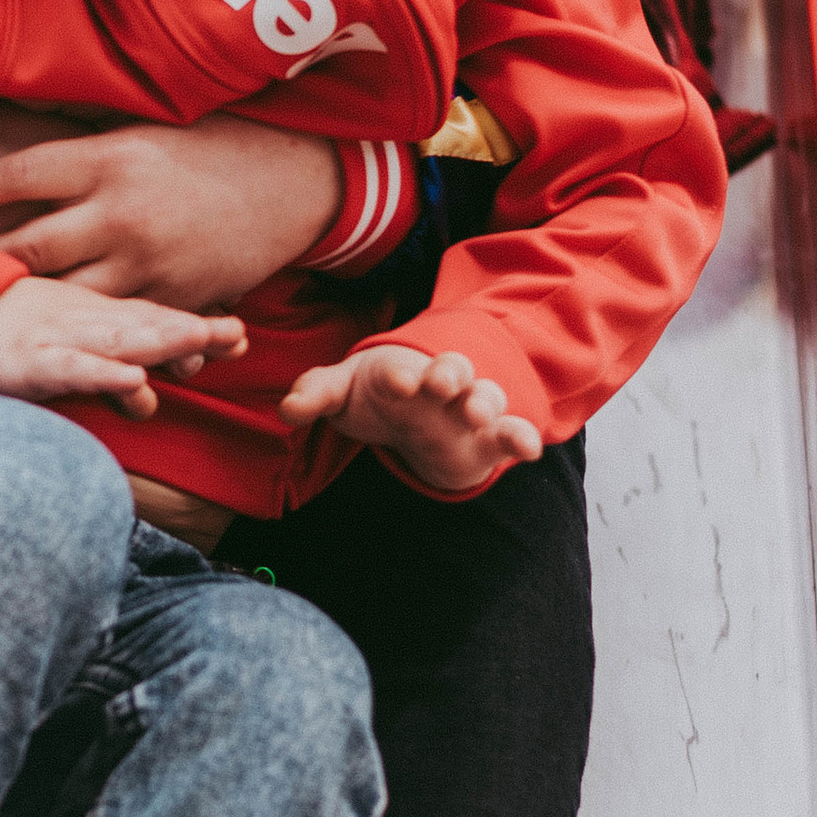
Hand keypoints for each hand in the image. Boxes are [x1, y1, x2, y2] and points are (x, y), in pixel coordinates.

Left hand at [0, 116, 343, 303]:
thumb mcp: (147, 125)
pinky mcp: (170, 300)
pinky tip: (43, 333)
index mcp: (109, 159)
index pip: (18, 175)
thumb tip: (20, 110)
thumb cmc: (216, 144)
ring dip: (18, 301)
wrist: (294, 182)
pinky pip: (111, 324)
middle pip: (24, 246)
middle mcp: (119, 214)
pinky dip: (76, 330)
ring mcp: (145, 264)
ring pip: (60, 295)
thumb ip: (86, 135)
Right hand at [0, 274, 246, 418]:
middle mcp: (85, 322)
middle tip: (237, 336)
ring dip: (161, 341)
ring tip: (202, 341)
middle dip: (194, 332)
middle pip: (147, 325)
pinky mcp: (31, 362)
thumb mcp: (64, 338)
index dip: (195, 326)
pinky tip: (134, 379)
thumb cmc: (6, 330)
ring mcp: (59, 339)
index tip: (238, 335)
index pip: (152, 318)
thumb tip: (145, 392)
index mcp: (95, 314)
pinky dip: (103, 373)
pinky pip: (73, 369)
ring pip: (118, 341)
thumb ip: (106, 362)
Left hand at [281, 340, 541, 492]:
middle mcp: (440, 387)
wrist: (413, 413)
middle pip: (454, 371)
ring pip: (485, 399)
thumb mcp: (342, 391)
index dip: (399, 375)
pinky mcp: (486, 443)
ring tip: (478, 415)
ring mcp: (467, 413)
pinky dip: (522, 438)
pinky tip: (528, 448)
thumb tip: (288, 408)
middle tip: (441, 384)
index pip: (403, 368)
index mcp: (404, 370)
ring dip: (484, 403)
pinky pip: (508, 436)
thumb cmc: (376, 395)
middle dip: (449, 374)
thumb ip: (317, 394)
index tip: (395, 381)